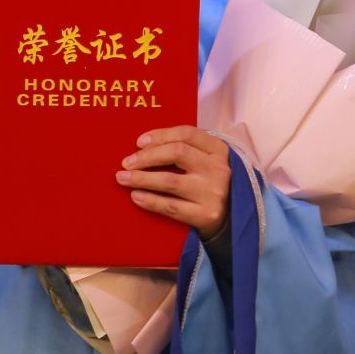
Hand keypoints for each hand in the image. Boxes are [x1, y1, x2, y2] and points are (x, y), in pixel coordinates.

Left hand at [116, 126, 231, 239]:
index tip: (139, 142)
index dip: (161, 135)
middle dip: (147, 156)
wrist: (231, 219)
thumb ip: (185, 150)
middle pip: (177, 153)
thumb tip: (143, 147)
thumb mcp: (207, 161)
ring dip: (141, 178)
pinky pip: (171, 206)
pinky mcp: (206, 215)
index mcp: (218, 150)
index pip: (187, 134)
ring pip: (170, 181)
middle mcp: (218, 169)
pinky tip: (136, 196)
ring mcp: (213, 193)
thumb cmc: (209, 184)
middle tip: (126, 163)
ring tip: (123, 178)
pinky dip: (150, 201)